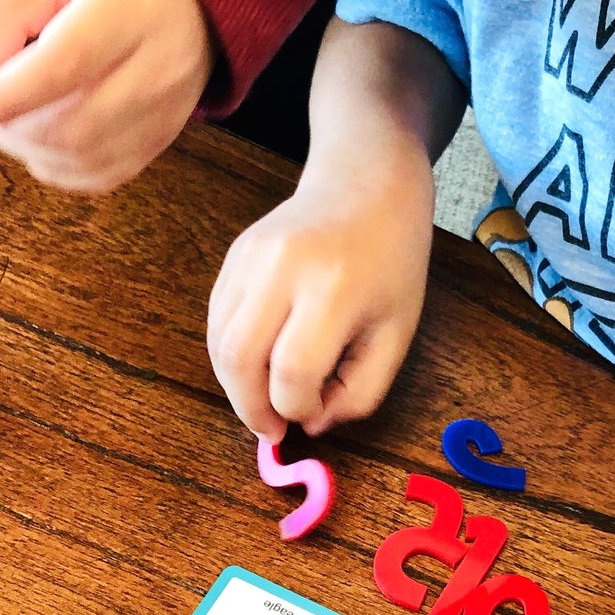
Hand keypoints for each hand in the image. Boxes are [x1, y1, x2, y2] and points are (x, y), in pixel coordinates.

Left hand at [0, 0, 213, 192]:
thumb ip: (7, 9)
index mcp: (129, 8)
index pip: (64, 66)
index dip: (6, 98)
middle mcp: (158, 66)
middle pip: (72, 125)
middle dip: (12, 128)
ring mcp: (167, 110)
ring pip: (85, 158)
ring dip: (30, 150)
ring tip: (13, 121)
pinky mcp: (164, 138)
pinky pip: (103, 175)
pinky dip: (60, 170)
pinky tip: (44, 144)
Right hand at [207, 142, 434, 439]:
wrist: (367, 184)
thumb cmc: (392, 264)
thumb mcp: (396, 334)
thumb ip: (360, 391)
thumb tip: (309, 422)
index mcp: (333, 288)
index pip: (293, 370)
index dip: (296, 407)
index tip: (311, 416)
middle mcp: (282, 269)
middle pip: (240, 358)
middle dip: (250, 407)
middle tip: (270, 430)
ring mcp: (250, 257)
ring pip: (219, 342)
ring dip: (234, 385)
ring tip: (263, 402)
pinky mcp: (234, 254)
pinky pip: (217, 319)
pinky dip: (230, 355)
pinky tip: (256, 366)